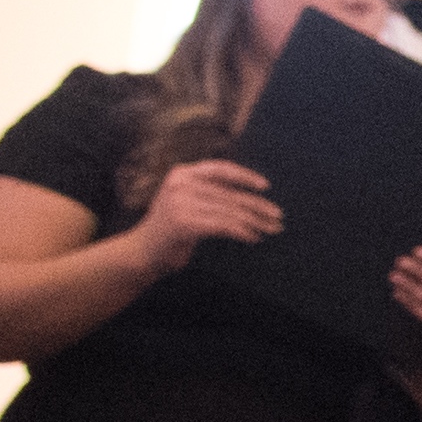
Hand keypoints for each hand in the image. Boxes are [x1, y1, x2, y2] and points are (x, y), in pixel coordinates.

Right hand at [131, 157, 280, 264]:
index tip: (265, 186)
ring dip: (255, 223)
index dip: (245, 176)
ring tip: (270, 230)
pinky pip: (222, 226)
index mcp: (182, 174)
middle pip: (230, 194)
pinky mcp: (184, 223)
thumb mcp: (187, 202)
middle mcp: (180, 184)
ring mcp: (180, 203)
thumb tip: (251, 198)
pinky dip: (241, 232)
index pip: (220, 168)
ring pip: (229, 211)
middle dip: (258, 207)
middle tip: (278, 217)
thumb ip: (210, 193)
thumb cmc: (171, 230)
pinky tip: (253, 237)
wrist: (143, 252)